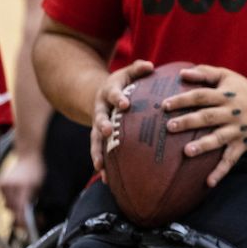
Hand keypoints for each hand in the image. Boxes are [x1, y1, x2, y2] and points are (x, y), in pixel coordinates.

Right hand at [0, 153, 44, 229]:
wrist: (28, 156)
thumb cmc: (36, 170)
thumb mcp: (39, 186)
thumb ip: (33, 201)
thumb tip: (32, 217)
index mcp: (23, 187)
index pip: (20, 209)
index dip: (23, 220)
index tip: (27, 227)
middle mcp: (10, 186)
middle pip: (12, 209)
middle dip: (20, 216)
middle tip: (29, 220)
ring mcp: (2, 185)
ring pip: (7, 205)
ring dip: (15, 207)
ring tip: (24, 204)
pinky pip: (4, 198)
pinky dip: (11, 200)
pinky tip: (18, 196)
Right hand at [92, 59, 154, 181]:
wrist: (100, 95)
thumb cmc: (124, 84)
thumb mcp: (129, 72)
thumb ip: (139, 69)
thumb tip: (150, 66)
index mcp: (109, 92)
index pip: (114, 94)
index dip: (118, 98)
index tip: (124, 104)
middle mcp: (101, 110)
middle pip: (99, 118)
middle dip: (103, 125)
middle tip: (108, 131)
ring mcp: (98, 125)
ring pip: (95, 140)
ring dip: (97, 152)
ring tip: (100, 167)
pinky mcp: (99, 138)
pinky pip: (100, 152)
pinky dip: (103, 166)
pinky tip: (108, 181)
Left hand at [161, 65, 246, 187]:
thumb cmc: (245, 90)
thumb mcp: (228, 76)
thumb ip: (205, 73)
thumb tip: (182, 72)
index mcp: (225, 95)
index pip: (201, 96)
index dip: (184, 99)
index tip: (165, 105)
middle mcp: (231, 112)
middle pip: (207, 117)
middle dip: (188, 121)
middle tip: (169, 126)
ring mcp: (237, 130)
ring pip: (219, 138)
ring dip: (203, 145)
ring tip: (187, 152)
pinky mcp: (243, 145)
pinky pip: (231, 159)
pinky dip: (220, 171)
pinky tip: (208, 182)